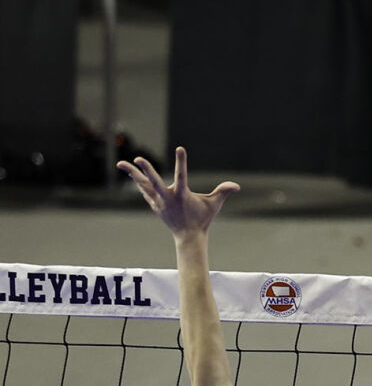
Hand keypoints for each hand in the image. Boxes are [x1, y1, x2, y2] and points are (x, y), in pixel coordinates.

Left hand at [117, 147, 237, 240]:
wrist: (189, 236)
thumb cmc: (202, 219)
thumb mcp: (214, 205)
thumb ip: (223, 192)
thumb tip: (237, 186)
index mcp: (182, 195)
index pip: (181, 175)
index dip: (181, 162)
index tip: (180, 148)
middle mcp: (168, 198)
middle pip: (155, 182)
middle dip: (147, 170)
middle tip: (138, 158)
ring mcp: (159, 202)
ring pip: (144, 185)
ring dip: (133, 174)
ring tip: (121, 163)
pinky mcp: (155, 205)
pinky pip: (145, 191)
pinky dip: (139, 183)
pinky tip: (132, 174)